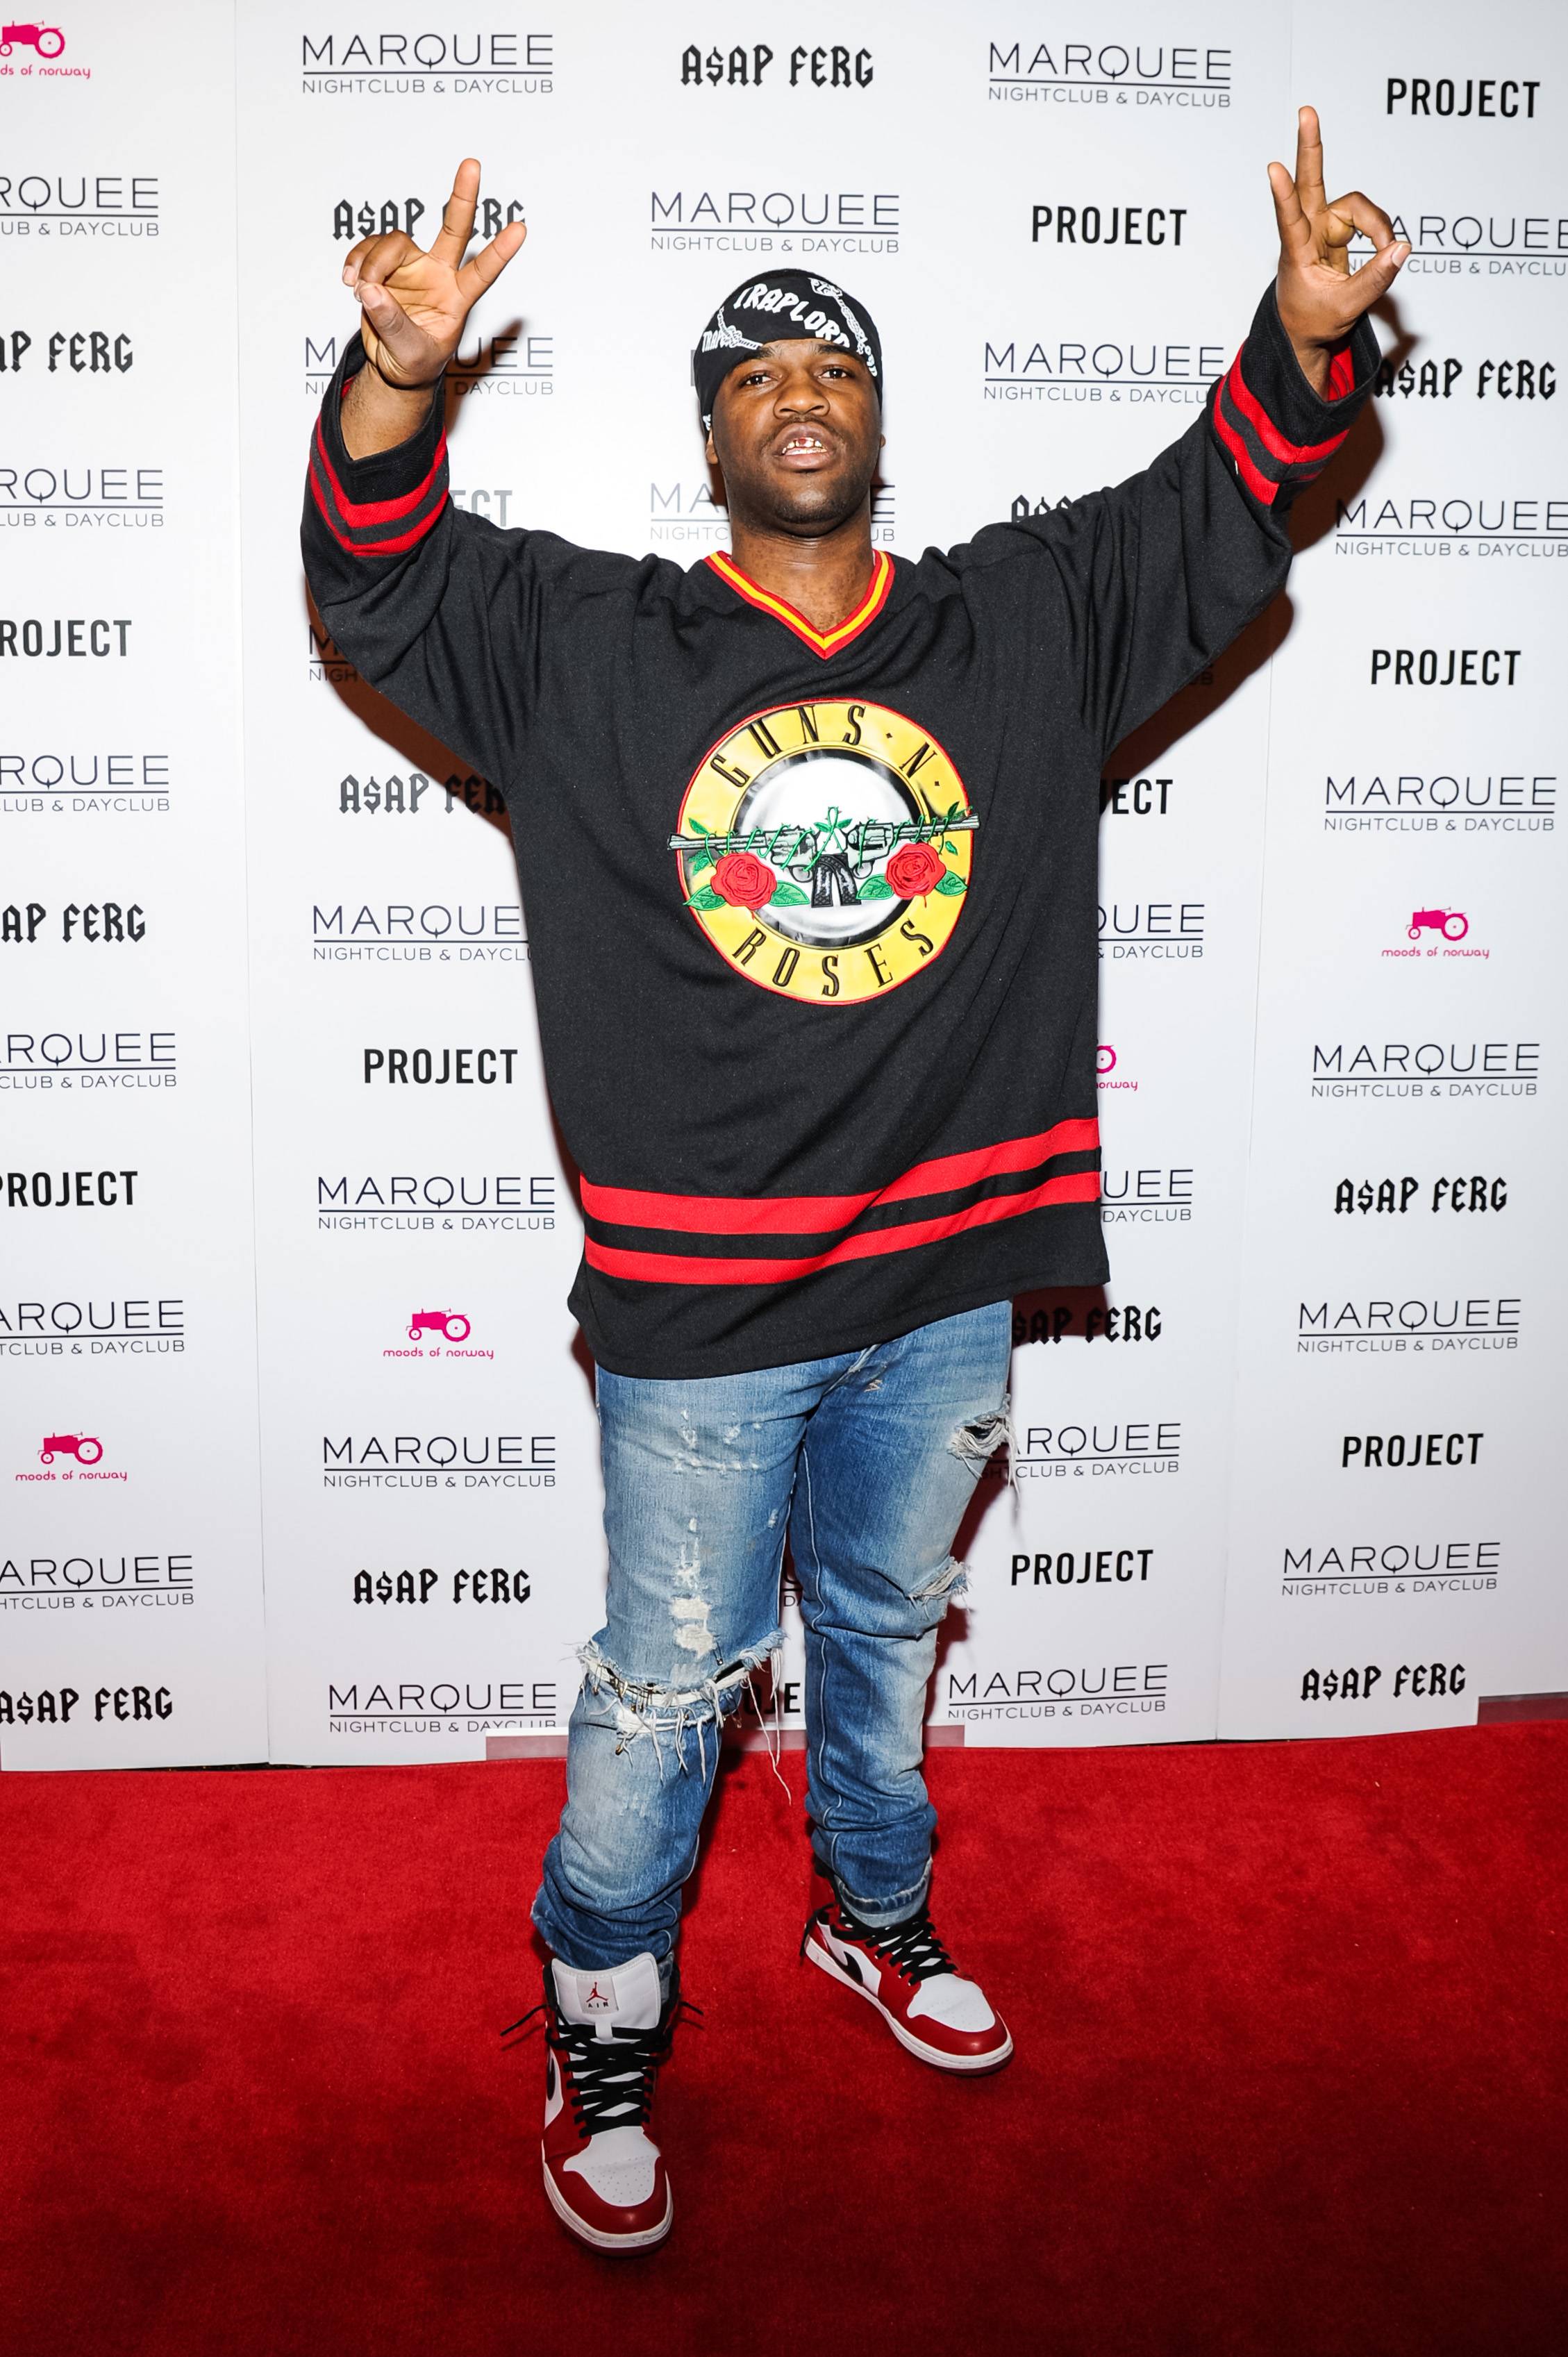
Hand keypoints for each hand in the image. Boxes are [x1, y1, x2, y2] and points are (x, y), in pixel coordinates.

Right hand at [342, 156, 526, 390]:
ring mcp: (412, 266)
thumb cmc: (414, 363)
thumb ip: (393, 323)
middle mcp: (438, 274)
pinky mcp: (385, 265)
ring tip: (359, 289)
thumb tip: (371, 289)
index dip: (500, 251)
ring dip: (372, 263)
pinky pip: (369, 248)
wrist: (394, 367)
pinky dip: (357, 261)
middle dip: (462, 197)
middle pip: (454, 229)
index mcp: (457, 298)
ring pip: (394, 242)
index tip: (521, 229)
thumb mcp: (410, 353)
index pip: (483, 271)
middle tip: (472, 164)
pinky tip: (351, 280)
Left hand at [1268, 107, 1407, 391]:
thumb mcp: (1346, 309)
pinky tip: (1384, 245)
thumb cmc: (1314, 322)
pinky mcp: (1336, 231)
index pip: (1289, 219)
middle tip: (1306, 111)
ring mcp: (1322, 229)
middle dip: (1310, 147)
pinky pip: (1364, 218)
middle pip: (1311, 183)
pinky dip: (1378, 230)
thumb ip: (1376, 279)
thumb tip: (1402, 247)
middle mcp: (1307, 233)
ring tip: (1388, 249)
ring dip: (1376, 224)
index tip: (1273, 169)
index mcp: (1297, 255)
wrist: (1304, 334)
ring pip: (1354, 206)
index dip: (1284, 194)